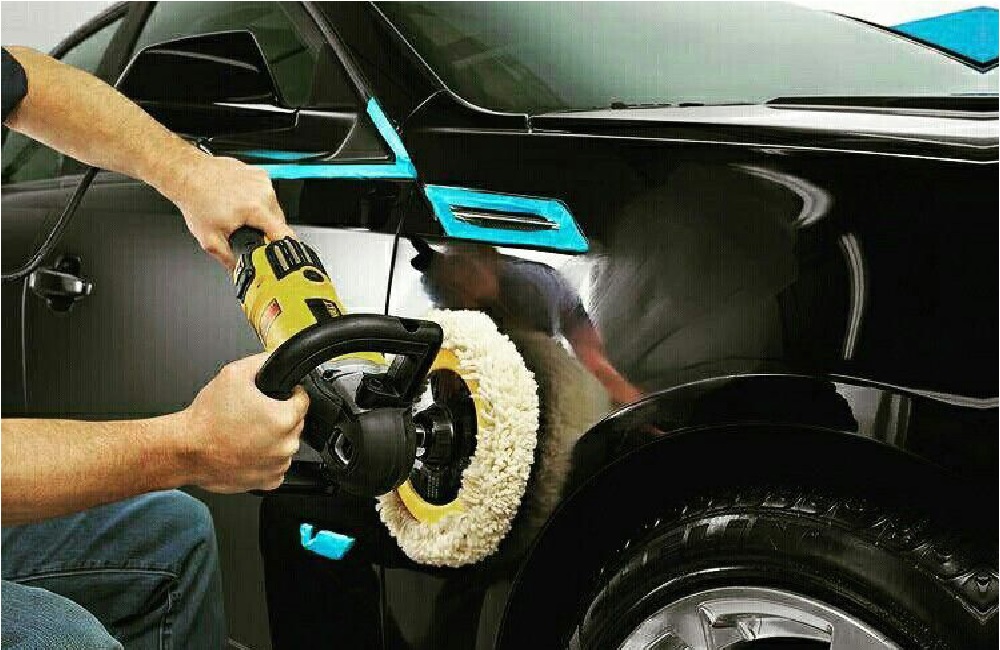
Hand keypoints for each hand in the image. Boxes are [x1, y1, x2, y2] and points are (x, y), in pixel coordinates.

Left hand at [167, 156, 295, 268]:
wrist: (188, 175)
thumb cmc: (196, 201)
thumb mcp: (210, 240)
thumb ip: (229, 260)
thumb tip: (241, 272)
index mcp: (255, 209)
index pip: (284, 234)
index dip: (284, 249)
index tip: (282, 255)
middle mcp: (263, 192)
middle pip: (280, 222)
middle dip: (267, 232)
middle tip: (247, 232)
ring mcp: (262, 181)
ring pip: (274, 208)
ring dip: (264, 216)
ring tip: (241, 214)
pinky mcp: (260, 173)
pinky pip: (267, 195)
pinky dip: (258, 201)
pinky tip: (241, 201)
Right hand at [179, 353, 308, 492]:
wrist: (186, 451)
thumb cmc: (207, 420)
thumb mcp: (234, 374)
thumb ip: (262, 362)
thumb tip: (276, 357)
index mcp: (284, 419)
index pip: (303, 400)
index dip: (289, 393)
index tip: (278, 395)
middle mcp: (285, 445)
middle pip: (294, 423)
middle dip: (278, 416)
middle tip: (254, 414)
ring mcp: (277, 465)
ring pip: (285, 445)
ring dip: (272, 438)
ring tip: (246, 433)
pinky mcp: (268, 481)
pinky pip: (276, 466)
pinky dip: (265, 459)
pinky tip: (247, 450)